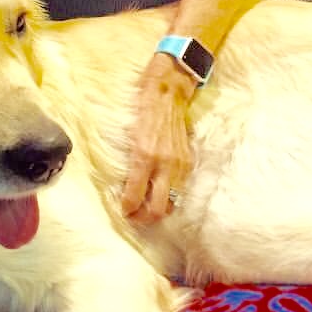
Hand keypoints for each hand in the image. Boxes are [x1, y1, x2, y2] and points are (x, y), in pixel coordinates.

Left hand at [120, 53, 195, 223]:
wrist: (167, 93)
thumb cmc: (142, 111)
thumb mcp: (128, 137)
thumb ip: (130, 164)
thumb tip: (126, 188)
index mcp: (144, 156)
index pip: (135, 195)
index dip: (128, 209)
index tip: (124, 211)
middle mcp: (164, 164)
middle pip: (159, 209)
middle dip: (145, 218)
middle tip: (135, 217)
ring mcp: (179, 164)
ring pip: (172, 202)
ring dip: (159, 209)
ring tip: (147, 207)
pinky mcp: (188, 161)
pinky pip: (180, 189)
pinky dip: (169, 195)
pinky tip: (160, 192)